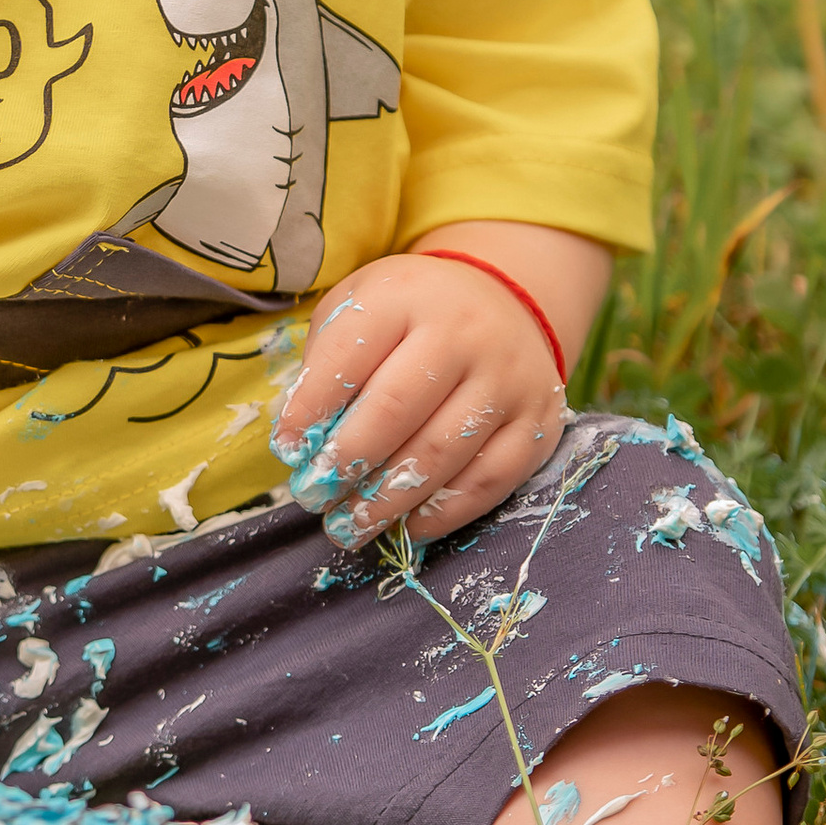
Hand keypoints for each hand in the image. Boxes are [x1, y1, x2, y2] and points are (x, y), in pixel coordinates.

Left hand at [272, 249, 568, 551]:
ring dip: (387, 501)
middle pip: (395, 409)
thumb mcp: (359, 308)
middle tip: (314, 497)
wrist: (507, 303)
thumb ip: (328, 364)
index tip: (287, 450)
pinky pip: (489, 480)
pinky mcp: (537, 421)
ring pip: (442, 452)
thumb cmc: (410, 317)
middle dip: (347, 462)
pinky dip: (443, 514)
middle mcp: (462, 333)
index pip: (348, 356)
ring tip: (349, 526)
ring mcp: (507, 378)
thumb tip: (300, 443)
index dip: (310, 409)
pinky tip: (407, 528)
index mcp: (403, 297)